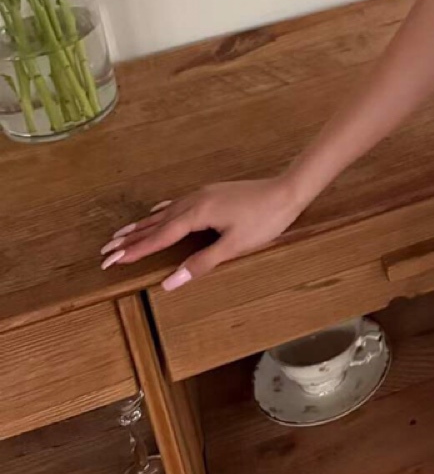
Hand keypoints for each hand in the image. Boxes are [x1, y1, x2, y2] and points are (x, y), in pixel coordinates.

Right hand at [97, 176, 305, 291]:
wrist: (288, 190)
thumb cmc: (264, 220)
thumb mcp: (234, 247)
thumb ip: (201, 264)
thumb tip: (169, 282)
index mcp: (197, 214)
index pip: (159, 237)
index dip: (134, 250)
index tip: (110, 261)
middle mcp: (194, 201)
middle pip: (155, 223)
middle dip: (130, 239)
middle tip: (104, 251)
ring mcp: (203, 194)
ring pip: (165, 212)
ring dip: (142, 225)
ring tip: (120, 234)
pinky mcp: (212, 193)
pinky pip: (177, 203)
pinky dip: (161, 212)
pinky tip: (156, 211)